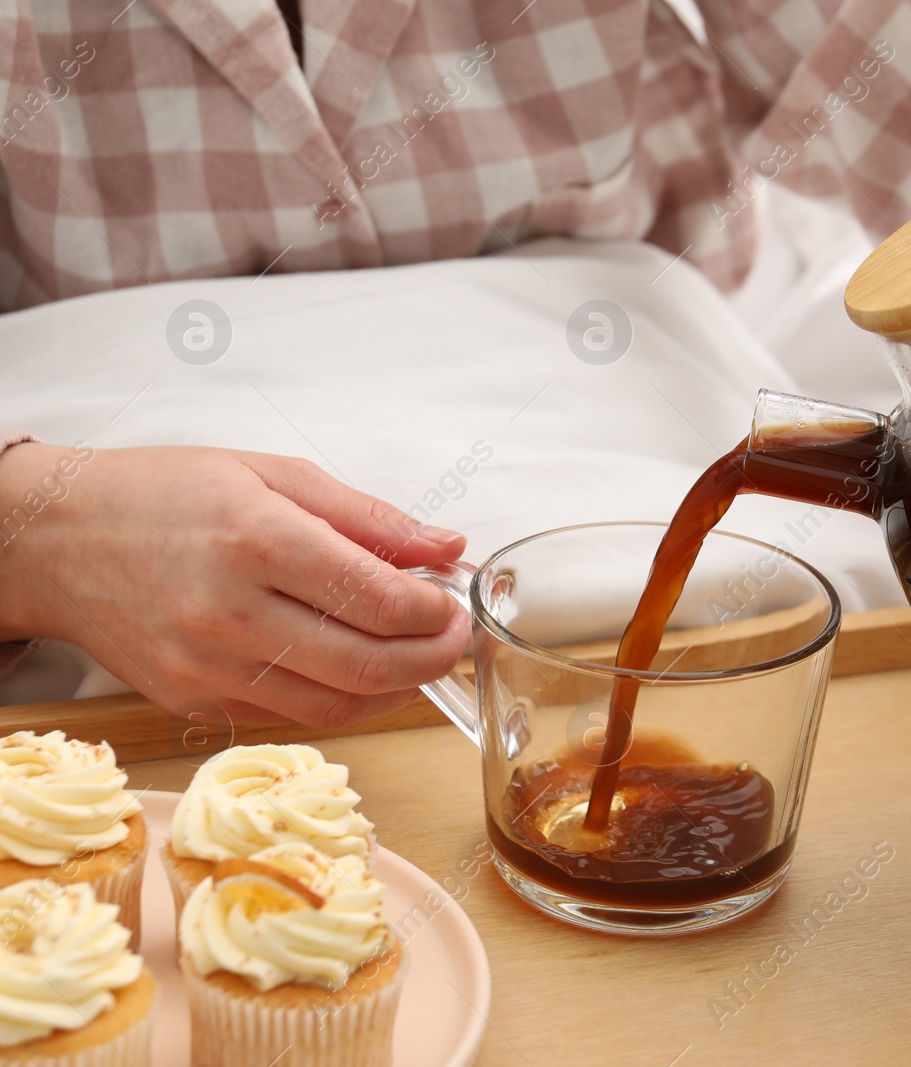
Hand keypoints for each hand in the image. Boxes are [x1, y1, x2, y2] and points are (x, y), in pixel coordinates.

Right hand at [0, 443, 470, 727]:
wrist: (57, 540)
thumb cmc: (165, 495)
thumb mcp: (273, 474)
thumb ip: (369, 517)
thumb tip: (447, 546)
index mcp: (257, 541)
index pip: (377, 599)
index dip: (435, 610)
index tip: (455, 601)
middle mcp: (231, 613)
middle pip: (367, 664)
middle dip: (433, 657)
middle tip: (454, 636)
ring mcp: (209, 667)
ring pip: (338, 704)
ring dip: (397, 687)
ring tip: (416, 654)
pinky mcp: (194, 700)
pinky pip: (294, 715)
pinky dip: (343, 698)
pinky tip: (359, 669)